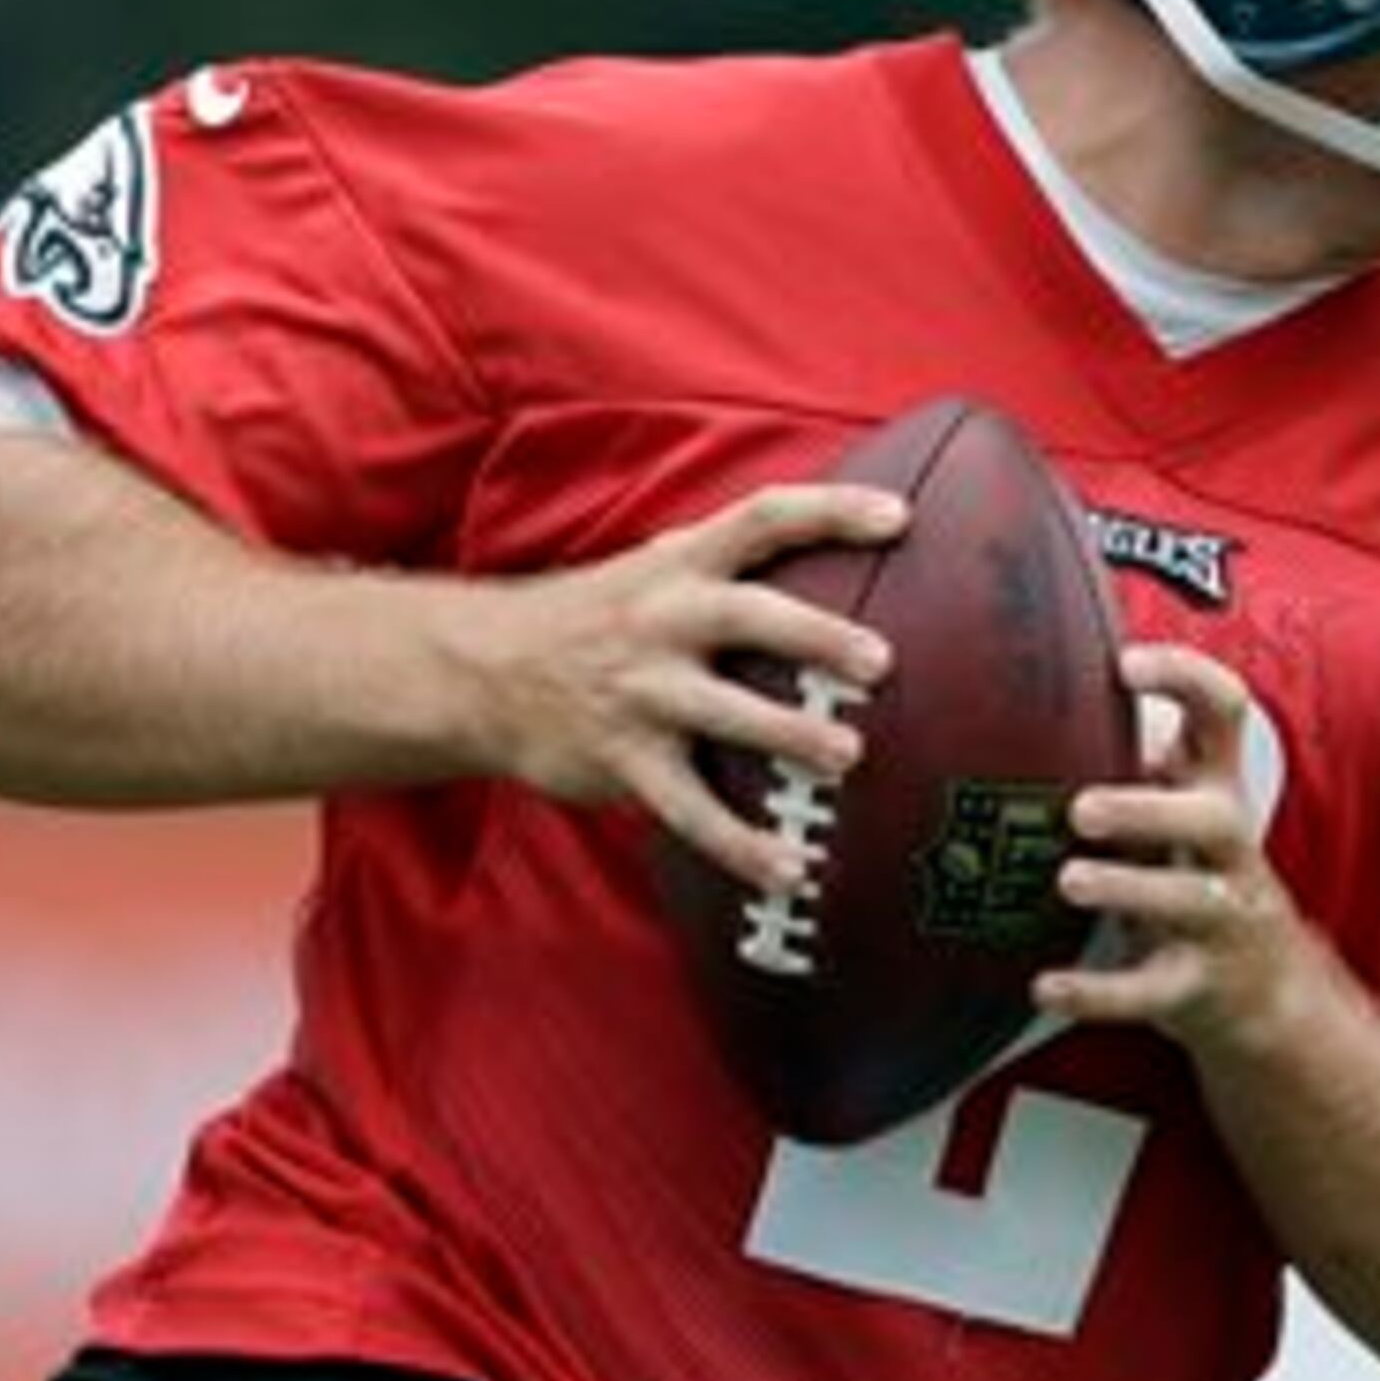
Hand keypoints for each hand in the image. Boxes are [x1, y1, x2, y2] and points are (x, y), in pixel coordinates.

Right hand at [449, 483, 902, 893]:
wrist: (480, 671)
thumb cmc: (596, 619)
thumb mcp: (653, 570)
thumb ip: (728, 568)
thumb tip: (834, 561)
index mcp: (679, 565)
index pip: (762, 517)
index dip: (831, 510)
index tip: (899, 516)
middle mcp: (662, 620)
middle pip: (749, 615)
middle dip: (816, 636)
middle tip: (879, 661)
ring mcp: (641, 692)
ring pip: (724, 714)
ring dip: (789, 734)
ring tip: (850, 759)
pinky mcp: (623, 760)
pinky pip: (691, 811)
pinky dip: (742, 846)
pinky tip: (792, 871)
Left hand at [1036, 644, 1315, 1057]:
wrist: (1268, 993)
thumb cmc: (1196, 876)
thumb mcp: (1180, 809)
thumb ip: (1133, 759)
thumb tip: (1033, 683)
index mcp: (1217, 791)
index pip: (1224, 714)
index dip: (1185, 679)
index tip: (1126, 664)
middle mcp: (1228, 852)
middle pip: (1214, 818)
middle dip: (1149, 810)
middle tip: (1082, 809)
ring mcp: (1218, 923)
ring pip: (1187, 903)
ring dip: (1126, 890)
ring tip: (1068, 880)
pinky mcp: (1194, 988)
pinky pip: (1148, 994)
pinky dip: (1095, 993)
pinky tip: (1044, 984)